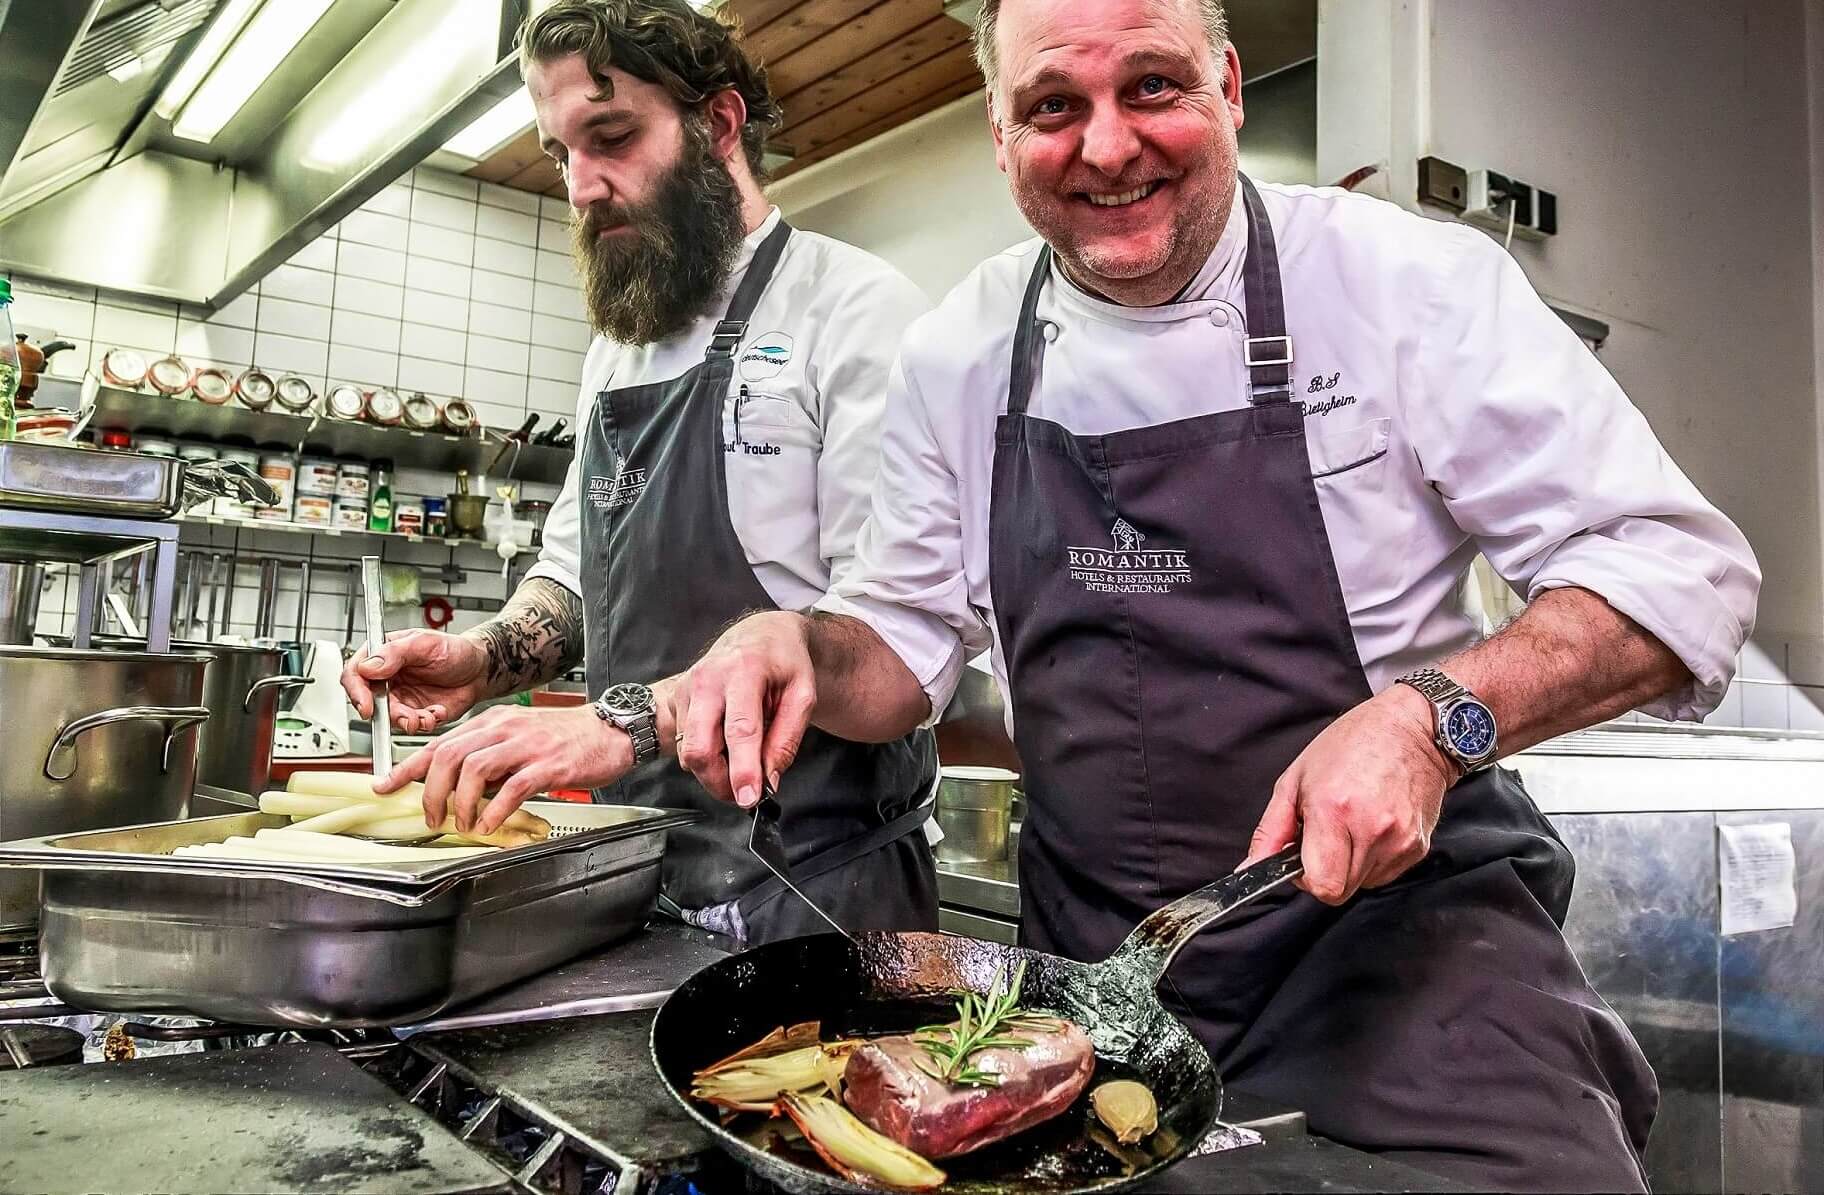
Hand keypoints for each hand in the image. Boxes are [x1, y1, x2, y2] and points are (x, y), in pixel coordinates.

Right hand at [342, 629, 490, 733]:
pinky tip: (437, 713)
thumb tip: (369, 666)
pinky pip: (411, 725)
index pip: (355, 674)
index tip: (367, 706)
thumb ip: (395, 652)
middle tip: (405, 716)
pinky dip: (423, 724)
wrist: (480, 670)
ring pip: (389, 718)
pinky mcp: (414, 713)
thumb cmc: (454, 650)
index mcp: (382, 656)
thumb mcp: (425, 643)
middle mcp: (387, 679)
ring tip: (427, 716)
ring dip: (407, 721)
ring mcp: (400, 698)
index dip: (356, 691)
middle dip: (386, 714)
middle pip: (368, 701)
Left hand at [377, 705, 634, 833]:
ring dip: (461, 803)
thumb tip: (460, 786)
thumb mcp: (519, 738)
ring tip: (464, 824)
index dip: (407, 767)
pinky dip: (495, 810)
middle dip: (431, 791)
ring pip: (474, 769)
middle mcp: (504, 729)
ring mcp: (526, 746)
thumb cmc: (568, 737)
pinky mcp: (549, 764)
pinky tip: (491, 825)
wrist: (612, 730)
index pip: (438, 742)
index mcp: (492, 723)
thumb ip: (490, 757)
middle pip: (449, 755)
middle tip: (433, 817)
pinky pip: (512, 788)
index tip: (385, 785)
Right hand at [669, 611, 817, 808]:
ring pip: (690, 752)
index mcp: (745, 672)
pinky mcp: (677, 698)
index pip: (740, 730)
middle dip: (718, 782)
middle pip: (700, 747)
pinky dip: (706, 757)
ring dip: (714, 773)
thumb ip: (787, 739)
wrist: (759, 635)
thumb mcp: (803, 695)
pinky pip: (685, 745)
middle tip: (744, 794)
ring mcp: (688, 688)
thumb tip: (770, 779)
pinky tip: (725, 745)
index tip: (748, 797)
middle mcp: (709, 679)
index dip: (743, 769)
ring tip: (741, 764)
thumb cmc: (784, 663)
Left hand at [1242, 684, 1455, 904]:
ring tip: (1352, 825)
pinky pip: (1386, 874)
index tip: (1302, 858)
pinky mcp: (1418, 846)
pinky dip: (1373, 859)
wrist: (1411, 730)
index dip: (1306, 880)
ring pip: (1363, 884)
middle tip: (1325, 838)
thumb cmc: (1351, 745)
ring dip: (1350, 865)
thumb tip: (1252, 867)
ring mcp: (1399, 840)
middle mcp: (1371, 830)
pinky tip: (1373, 826)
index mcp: (1334, 811)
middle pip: (1341, 891)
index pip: (1322, 886)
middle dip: (1326, 872)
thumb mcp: (1295, 779)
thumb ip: (1271, 830)